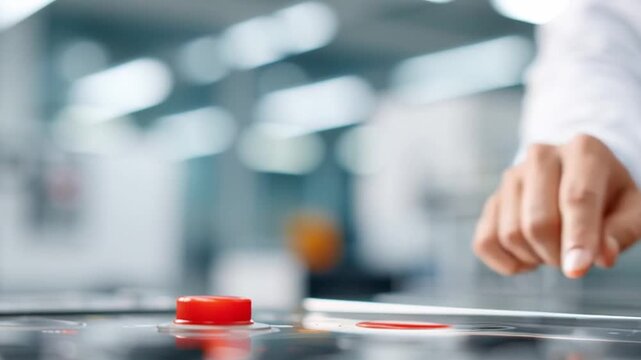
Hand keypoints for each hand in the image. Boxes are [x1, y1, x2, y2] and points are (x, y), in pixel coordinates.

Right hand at [473, 134, 640, 277]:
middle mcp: (541, 156)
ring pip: (511, 234)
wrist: (576, 177)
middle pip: (538, 222)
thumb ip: (622, 232)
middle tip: (573, 259)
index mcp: (583, 151)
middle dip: (556, 254)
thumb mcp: (633, 210)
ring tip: (554, 249)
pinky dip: (506, 262)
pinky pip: (485, 242)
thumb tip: (602, 257)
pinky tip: (528, 256)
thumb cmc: (609, 196)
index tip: (577, 270)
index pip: (576, 199)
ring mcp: (511, 177)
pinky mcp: (492, 200)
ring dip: (535, 257)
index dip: (577, 238)